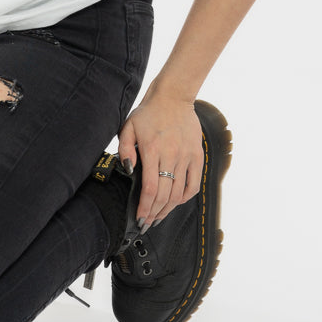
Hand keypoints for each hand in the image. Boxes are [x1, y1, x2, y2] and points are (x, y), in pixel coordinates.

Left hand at [117, 89, 203, 226]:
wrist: (173, 97)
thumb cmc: (148, 113)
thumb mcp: (128, 127)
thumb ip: (124, 149)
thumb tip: (128, 169)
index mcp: (152, 149)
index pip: (150, 188)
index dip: (145, 207)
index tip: (140, 218)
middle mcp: (171, 155)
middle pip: (164, 195)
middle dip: (154, 213)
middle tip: (147, 223)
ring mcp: (186, 156)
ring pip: (178, 193)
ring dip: (168, 209)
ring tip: (158, 217)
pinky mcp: (197, 156)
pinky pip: (193, 184)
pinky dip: (185, 197)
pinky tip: (176, 202)